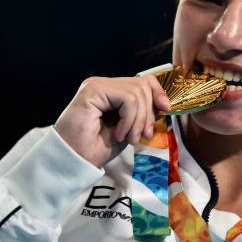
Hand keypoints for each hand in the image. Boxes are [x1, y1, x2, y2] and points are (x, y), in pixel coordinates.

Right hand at [54, 75, 169, 168]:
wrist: (75, 161)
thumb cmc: (97, 148)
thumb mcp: (129, 128)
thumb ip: (142, 113)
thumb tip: (163, 104)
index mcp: (111, 91)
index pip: (143, 81)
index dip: (158, 92)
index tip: (166, 109)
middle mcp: (104, 84)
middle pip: (142, 85)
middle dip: (148, 113)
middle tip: (141, 136)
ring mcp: (97, 85)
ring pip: (137, 92)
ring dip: (138, 120)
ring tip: (128, 138)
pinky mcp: (93, 90)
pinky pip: (127, 99)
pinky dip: (129, 119)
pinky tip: (119, 133)